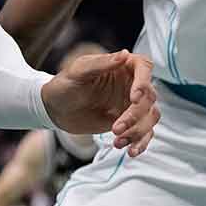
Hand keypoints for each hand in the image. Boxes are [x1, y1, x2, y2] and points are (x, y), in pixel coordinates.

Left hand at [40, 50, 158, 156]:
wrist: (55, 109)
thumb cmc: (64, 85)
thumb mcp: (78, 72)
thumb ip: (100, 64)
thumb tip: (125, 54)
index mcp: (122, 66)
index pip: (144, 67)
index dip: (143, 82)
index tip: (134, 98)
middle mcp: (131, 84)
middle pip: (149, 98)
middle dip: (134, 116)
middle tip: (115, 128)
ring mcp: (132, 104)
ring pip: (150, 117)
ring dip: (138, 131)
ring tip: (118, 141)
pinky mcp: (130, 122)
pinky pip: (144, 133)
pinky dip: (141, 143)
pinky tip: (130, 152)